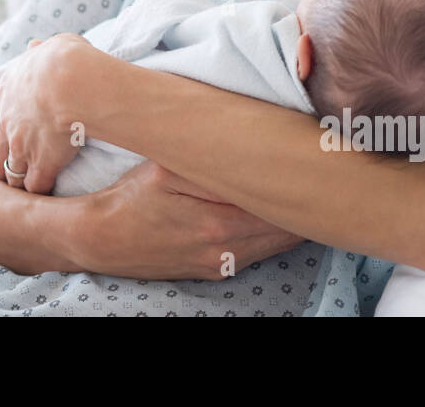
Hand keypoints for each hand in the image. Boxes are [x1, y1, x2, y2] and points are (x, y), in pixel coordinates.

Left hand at [0, 33, 92, 194]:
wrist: (70, 81)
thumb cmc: (64, 59)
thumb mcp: (50, 45)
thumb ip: (40, 50)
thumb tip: (35, 45)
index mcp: (7, 92)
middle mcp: (8, 122)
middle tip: (5, 170)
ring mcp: (22, 146)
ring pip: (10, 172)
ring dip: (15, 181)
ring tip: (22, 189)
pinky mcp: (41, 164)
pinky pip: (34, 186)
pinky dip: (38, 192)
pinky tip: (44, 195)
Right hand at [69, 160, 305, 279]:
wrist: (101, 239)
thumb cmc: (130, 198)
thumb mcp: (165, 170)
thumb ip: (209, 165)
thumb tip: (256, 156)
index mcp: (218, 224)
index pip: (279, 206)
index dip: (301, 183)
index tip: (318, 161)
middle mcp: (227, 251)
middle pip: (286, 228)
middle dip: (305, 201)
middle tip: (323, 171)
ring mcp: (223, 264)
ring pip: (277, 242)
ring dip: (292, 218)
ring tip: (306, 187)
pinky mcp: (217, 269)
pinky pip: (260, 252)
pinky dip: (274, 232)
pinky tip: (278, 211)